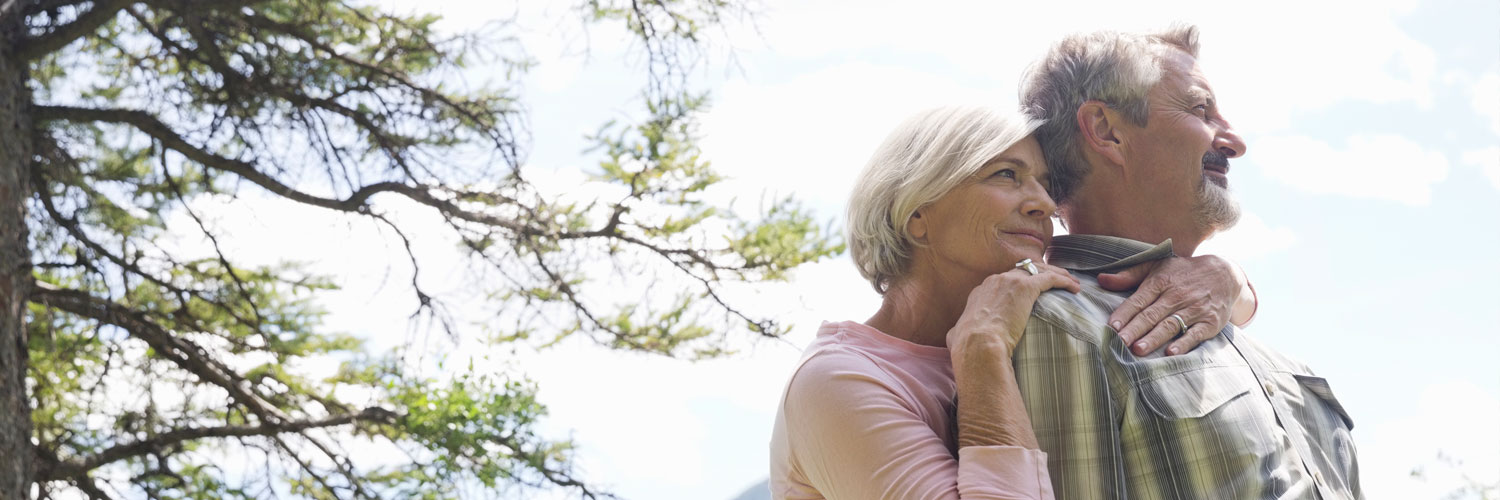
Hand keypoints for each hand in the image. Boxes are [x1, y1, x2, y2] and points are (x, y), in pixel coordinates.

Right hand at [947, 261, 1080, 356]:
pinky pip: (1050, 278)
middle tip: (1054, 279)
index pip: (1003, 280)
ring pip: (1038, 269)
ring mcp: (1010, 281)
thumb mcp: (956, 336)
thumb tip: (954, 338)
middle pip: (1022, 270)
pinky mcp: (1026, 288)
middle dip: (1039, 273)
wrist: (977, 344)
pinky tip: (1075, 287)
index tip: (1028, 290)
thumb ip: (958, 332)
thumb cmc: (967, 346)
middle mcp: (994, 281)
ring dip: (1056, 273)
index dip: (1017, 283)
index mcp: (980, 291)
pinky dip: (1064, 281)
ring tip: (1070, 281)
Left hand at [1098, 255, 1243, 355]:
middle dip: (1135, 330)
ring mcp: (1195, 309)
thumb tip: (1101, 279)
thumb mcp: (1157, 266)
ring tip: (1138, 350)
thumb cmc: (1183, 272)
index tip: (1112, 326)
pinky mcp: (1210, 322)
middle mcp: (1177, 295)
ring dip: (1154, 338)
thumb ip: (1129, 275)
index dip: (1125, 313)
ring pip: (1171, 325)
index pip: (1139, 299)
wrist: (1225, 274)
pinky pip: (1195, 334)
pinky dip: (1184, 344)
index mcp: (1161, 281)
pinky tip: (1171, 353)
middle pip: (1152, 315)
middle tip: (1120, 342)